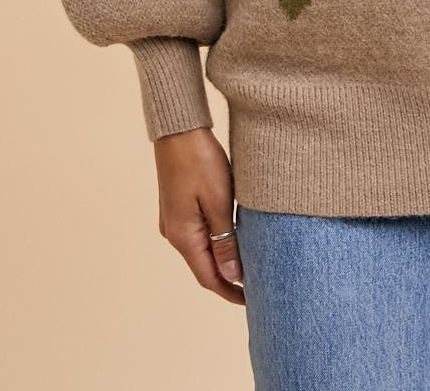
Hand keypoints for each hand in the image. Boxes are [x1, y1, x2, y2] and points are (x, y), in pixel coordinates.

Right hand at [152, 125, 244, 302]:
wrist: (178, 129)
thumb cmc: (199, 161)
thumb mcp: (218, 202)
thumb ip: (225, 241)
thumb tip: (231, 276)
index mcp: (183, 236)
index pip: (208, 278)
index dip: (230, 292)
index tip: (252, 301)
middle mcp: (174, 233)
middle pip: (203, 267)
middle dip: (228, 279)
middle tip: (256, 284)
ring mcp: (173, 219)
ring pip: (201, 250)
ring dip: (222, 259)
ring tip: (247, 263)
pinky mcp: (177, 206)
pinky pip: (197, 234)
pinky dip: (215, 242)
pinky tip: (231, 237)